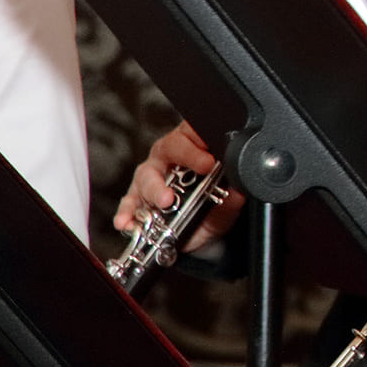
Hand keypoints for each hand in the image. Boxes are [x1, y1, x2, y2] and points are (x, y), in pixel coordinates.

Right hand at [111, 122, 243, 250]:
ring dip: (156, 188)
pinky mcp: (136, 200)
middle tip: (202, 168)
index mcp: (191, 148)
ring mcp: (149, 178)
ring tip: (165, 201)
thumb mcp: (226, 202)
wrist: (197, 235)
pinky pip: (128, 204)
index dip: (201, 138)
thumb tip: (238, 190)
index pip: (193, 131)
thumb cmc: (210, 207)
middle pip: (169, 148)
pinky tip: (130, 221)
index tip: (212, 158)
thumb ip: (232, 195)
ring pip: (147, 175)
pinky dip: (127, 213)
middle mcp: (167, 159)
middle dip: (185, 157)